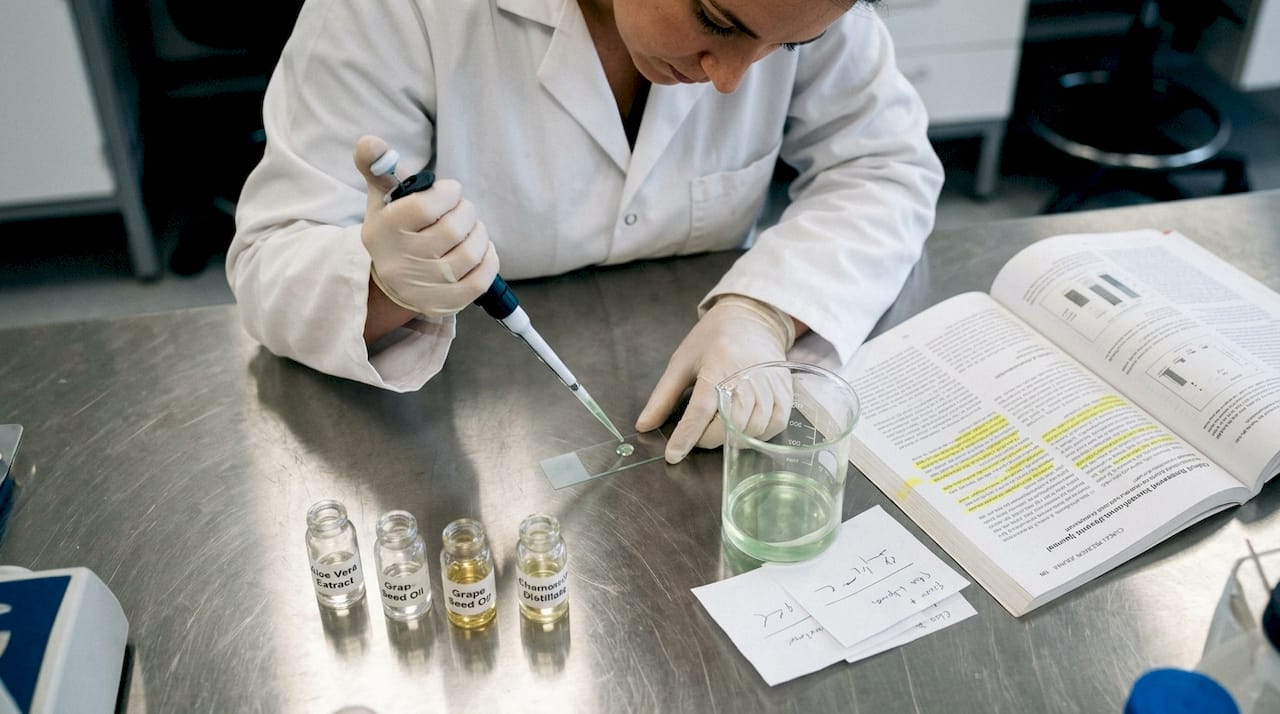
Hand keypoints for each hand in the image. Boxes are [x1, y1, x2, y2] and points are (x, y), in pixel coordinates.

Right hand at [354, 135, 498, 317]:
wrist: (390, 280)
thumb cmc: (395, 228)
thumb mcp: (383, 196)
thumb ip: (377, 165)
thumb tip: (368, 142)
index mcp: (384, 230)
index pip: (425, 206)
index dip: (448, 193)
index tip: (450, 191)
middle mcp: (400, 261)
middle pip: (452, 229)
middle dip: (466, 212)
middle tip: (461, 211)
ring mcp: (422, 287)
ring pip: (470, 253)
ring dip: (479, 234)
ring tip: (470, 229)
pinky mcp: (444, 304)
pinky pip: (481, 280)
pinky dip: (489, 259)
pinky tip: (481, 250)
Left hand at [636, 295, 795, 462]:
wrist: (750, 319)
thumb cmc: (712, 340)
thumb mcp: (681, 362)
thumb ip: (663, 397)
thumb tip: (643, 425)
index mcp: (717, 363)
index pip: (701, 408)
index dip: (687, 435)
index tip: (674, 454)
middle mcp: (747, 373)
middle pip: (730, 422)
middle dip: (709, 439)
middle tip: (697, 436)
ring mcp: (769, 382)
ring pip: (753, 427)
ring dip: (733, 439)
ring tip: (719, 430)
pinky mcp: (784, 390)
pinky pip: (775, 424)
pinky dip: (758, 435)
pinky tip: (744, 429)